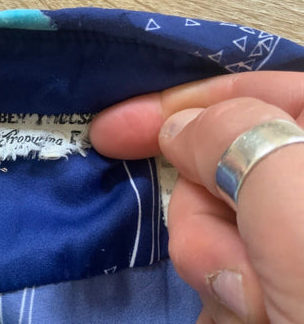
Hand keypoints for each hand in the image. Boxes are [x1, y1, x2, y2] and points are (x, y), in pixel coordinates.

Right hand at [90, 72, 303, 322]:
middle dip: (207, 217)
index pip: (250, 94)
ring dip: (218, 267)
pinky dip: (225, 294)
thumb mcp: (302, 207)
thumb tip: (182, 126)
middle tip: (239, 269)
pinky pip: (223, 268)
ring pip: (215, 227)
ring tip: (259, 307)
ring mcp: (294, 236)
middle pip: (222, 170)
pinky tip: (252, 315)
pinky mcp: (279, 278)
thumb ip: (238, 140)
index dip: (174, 104)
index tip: (110, 130)